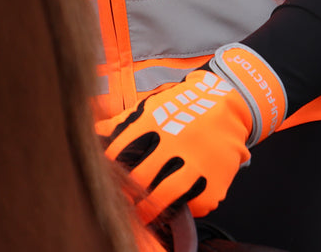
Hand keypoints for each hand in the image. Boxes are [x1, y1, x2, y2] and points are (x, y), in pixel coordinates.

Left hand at [96, 43, 285, 223]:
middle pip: (142, 177)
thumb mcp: (152, 107)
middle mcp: (175, 141)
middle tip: (122, 204)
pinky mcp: (214, 181)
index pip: (122, 150)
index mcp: (155, 121)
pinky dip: (184, 209)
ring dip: (150, 210)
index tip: (106, 179)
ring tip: (143, 216)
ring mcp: (197, 162)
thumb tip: (93, 133)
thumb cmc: (182, 108)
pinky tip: (175, 208)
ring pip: (166, 196)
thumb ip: (123, 123)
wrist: (228, 105)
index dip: (111, 169)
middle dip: (128, 194)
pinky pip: (194, 205)